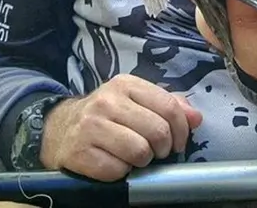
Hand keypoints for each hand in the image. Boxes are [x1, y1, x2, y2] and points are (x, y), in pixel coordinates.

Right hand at [39, 74, 202, 180]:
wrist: (60, 129)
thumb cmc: (108, 115)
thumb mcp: (137, 101)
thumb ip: (169, 105)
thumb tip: (196, 118)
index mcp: (125, 84)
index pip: (168, 106)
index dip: (181, 129)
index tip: (179, 142)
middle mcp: (107, 101)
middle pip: (157, 131)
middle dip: (163, 148)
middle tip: (157, 152)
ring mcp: (90, 126)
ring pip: (139, 152)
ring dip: (143, 161)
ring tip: (136, 157)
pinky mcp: (79, 151)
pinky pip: (116, 170)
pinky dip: (121, 172)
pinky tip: (116, 163)